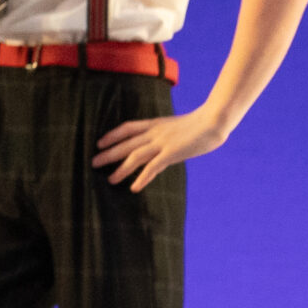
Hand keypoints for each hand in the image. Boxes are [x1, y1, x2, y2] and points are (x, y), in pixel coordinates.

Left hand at [92, 109, 231, 192]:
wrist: (214, 120)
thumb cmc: (201, 123)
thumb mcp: (178, 125)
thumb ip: (168, 132)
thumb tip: (164, 143)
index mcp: (155, 123)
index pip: (127, 127)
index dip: (112, 135)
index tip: (100, 142)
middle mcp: (154, 133)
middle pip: (126, 144)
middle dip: (109, 153)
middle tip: (93, 162)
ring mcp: (162, 143)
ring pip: (135, 156)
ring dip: (121, 169)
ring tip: (110, 179)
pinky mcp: (172, 153)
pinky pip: (152, 167)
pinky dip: (142, 178)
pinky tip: (134, 187)